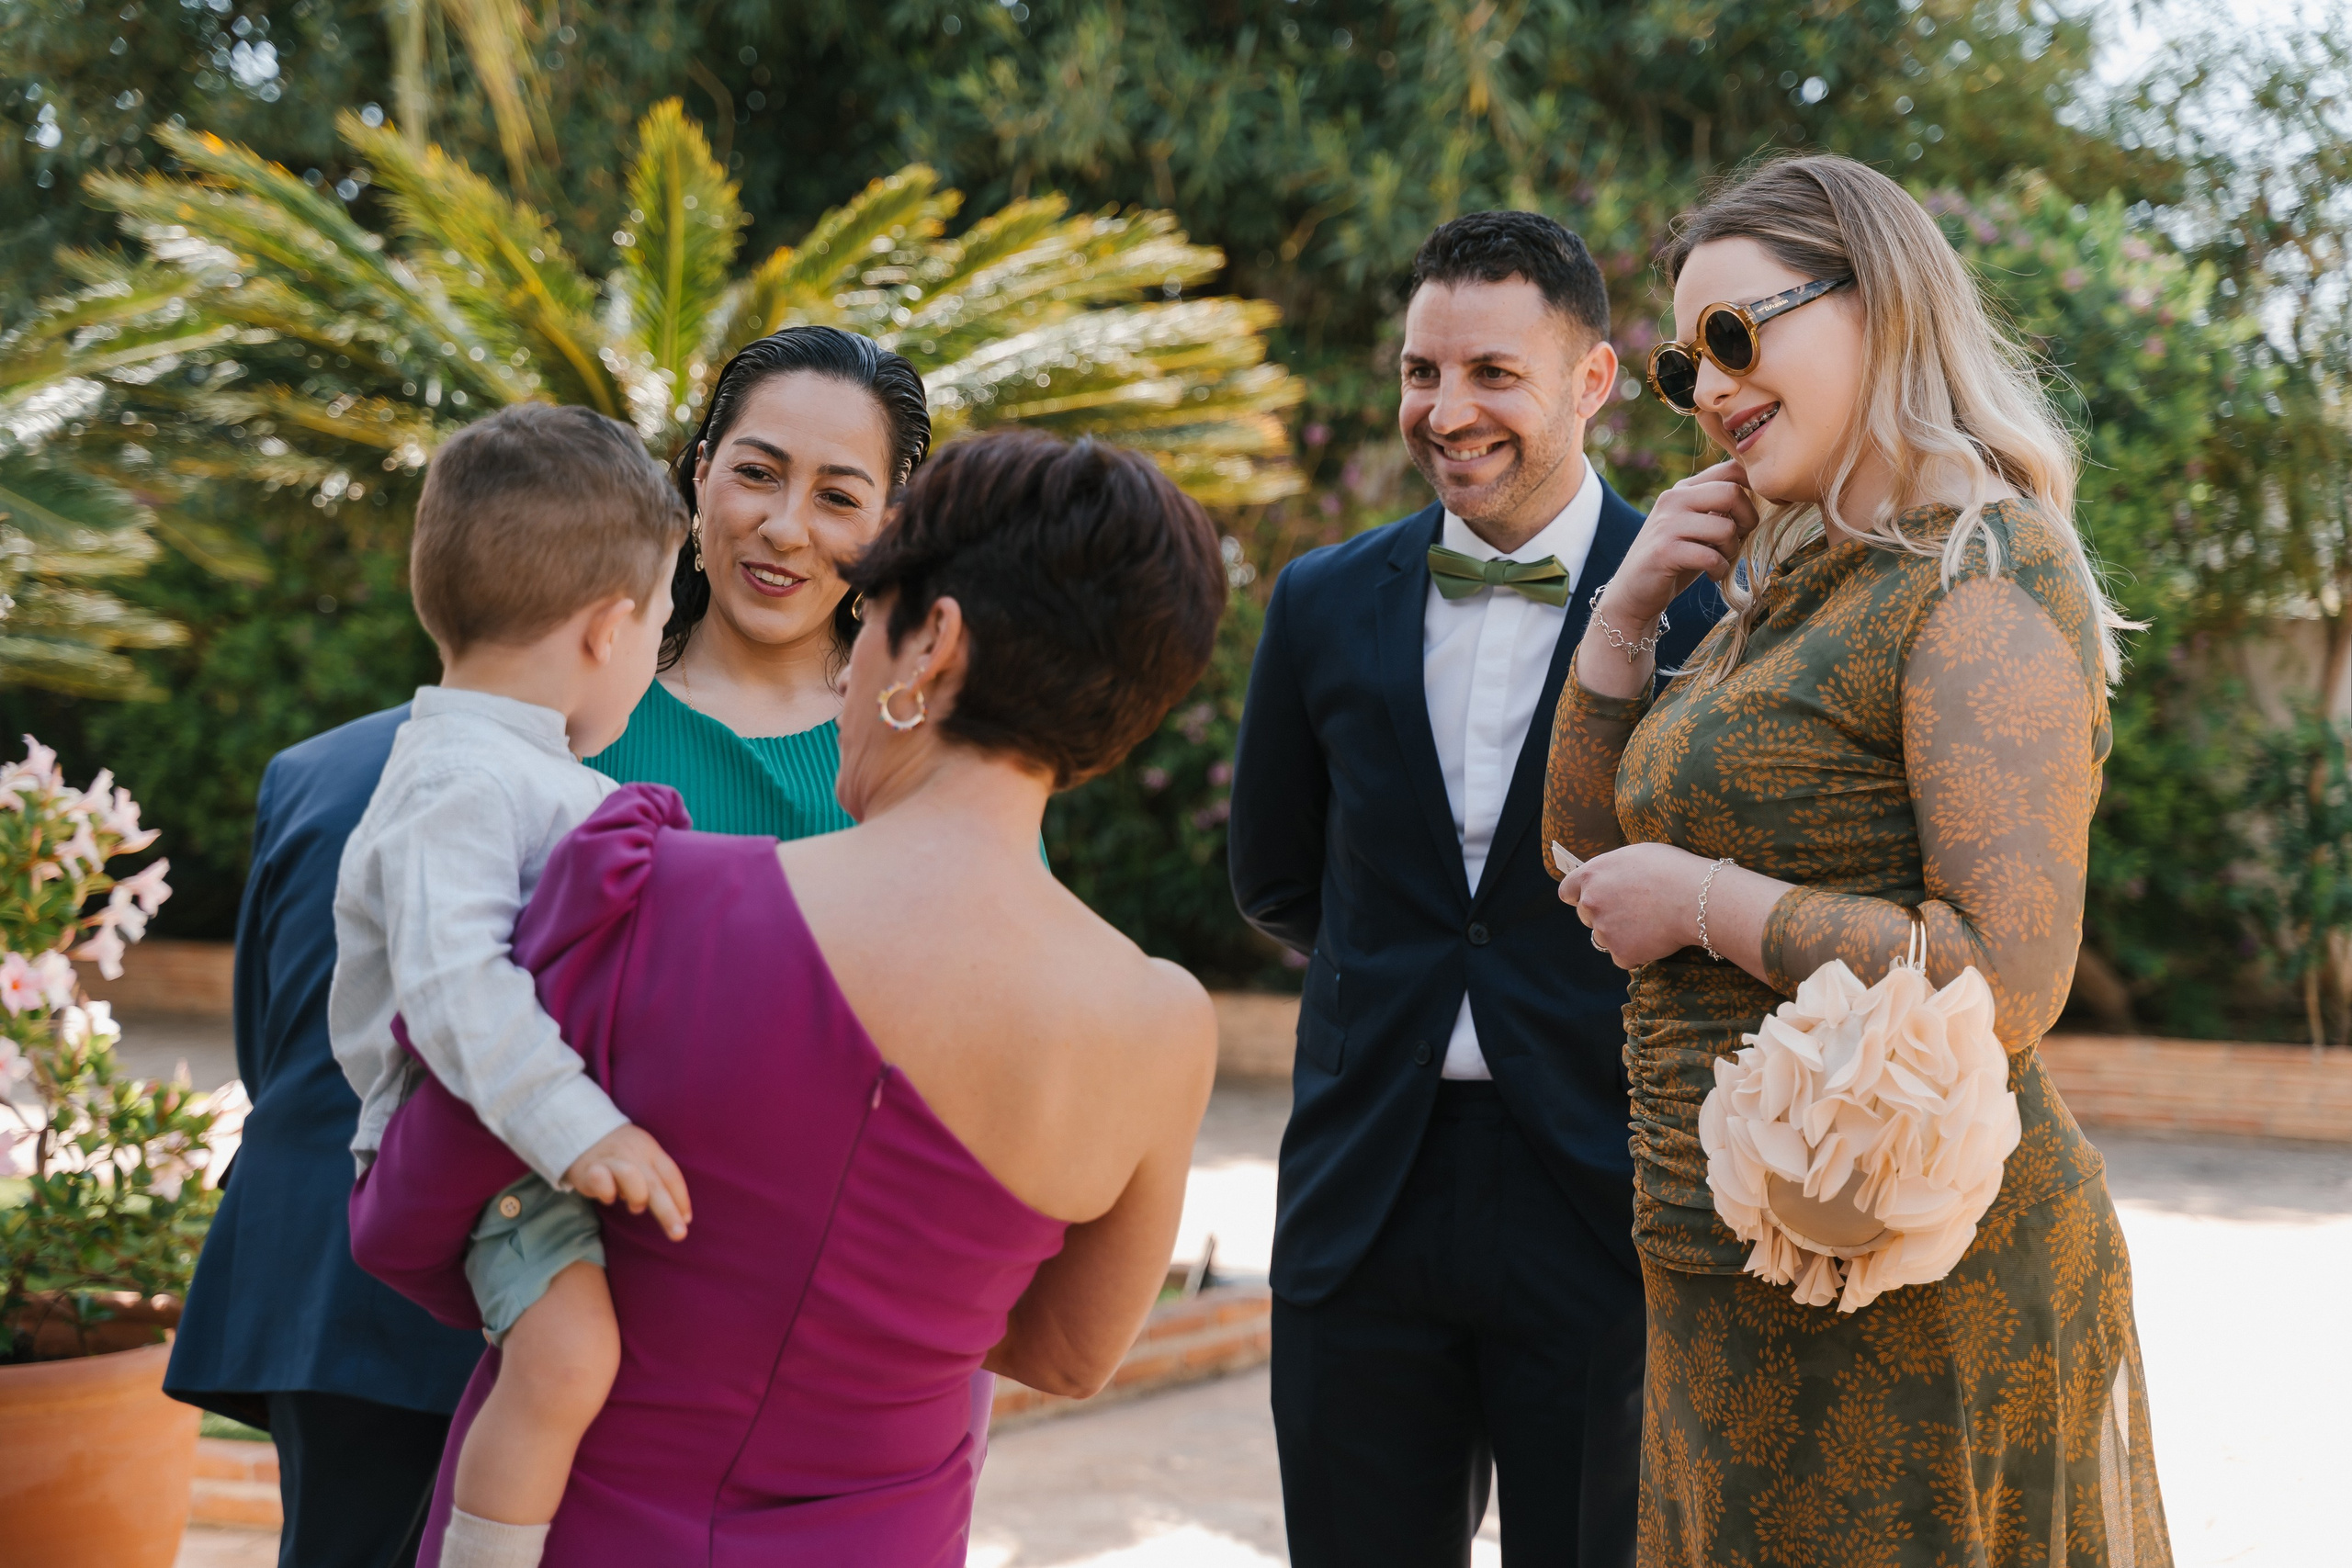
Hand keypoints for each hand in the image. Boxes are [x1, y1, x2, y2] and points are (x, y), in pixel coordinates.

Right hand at [563, 1123, 691, 1240]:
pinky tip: (608, 1198)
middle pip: (655, 1183)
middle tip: (679, 1235)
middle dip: (668, 1212)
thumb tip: (680, 1215)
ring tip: (635, 1207)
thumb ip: (659, 1181)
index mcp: (651, 1151)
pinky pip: (601, 1181)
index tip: (686, 1221)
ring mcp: (611, 1159)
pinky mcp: (589, 1168)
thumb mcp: (643, 1159)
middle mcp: (634, 1153)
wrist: (581, 1131)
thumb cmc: (620, 1154)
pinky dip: (607, 1193)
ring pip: (630, 1176)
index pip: (671, 1175)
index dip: (681, 1199)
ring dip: (637, 1197)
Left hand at [1556, 842, 1709, 969]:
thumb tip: (1608, 877)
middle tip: (1633, 911)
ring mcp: (1604, 930)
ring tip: (1649, 924)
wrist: (1696, 898)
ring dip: (1619, 935)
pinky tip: (1656, 938)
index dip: (1578, 896)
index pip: (1567, 891)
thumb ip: (1612, 869)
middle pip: (1586, 916)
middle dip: (1604, 914)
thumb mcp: (1635, 854)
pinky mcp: (1621, 953)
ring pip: (1604, 938)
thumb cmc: (1672, 869)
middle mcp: (1591, 903)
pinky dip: (1636, 952)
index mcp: (1591, 875)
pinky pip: (1623, 956)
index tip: (1588, 899)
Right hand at [1601, 459, 1759, 625]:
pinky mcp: (1664, 552)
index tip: (1753, 514)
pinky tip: (1711, 575)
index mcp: (1684, 489)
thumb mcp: (1697, 525)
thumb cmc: (1676, 558)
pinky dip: (1719, 570)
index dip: (1755, 489)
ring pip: (1725, 528)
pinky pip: (1711, 557)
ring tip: (1720, 560)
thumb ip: (1720, 508)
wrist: (1633, 592)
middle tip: (1739, 540)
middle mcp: (1673, 499)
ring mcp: (1666, 524)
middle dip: (1747, 520)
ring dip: (1732, 550)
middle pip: (1732, 493)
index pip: (1731, 469)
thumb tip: (1765, 496)